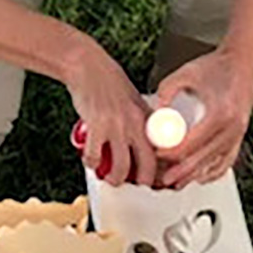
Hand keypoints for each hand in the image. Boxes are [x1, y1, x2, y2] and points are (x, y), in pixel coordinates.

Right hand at [64, 41, 157, 186]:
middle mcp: (136, 123)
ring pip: (122, 166)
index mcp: (148, 118)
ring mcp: (117, 125)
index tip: (157, 179)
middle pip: (147, 164)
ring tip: (111, 179)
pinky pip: (95, 156)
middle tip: (136, 186)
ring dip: (116, 179)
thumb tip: (147, 139)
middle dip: (143, 182)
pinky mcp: (97, 125)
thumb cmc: (110, 82)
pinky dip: (92, 164)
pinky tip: (90, 162)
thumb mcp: (135, 100)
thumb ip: (142, 119)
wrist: (89, 66)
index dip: (162, 169)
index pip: (162, 151)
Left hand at [154, 46, 252, 188]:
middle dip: (181, 171)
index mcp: (220, 113)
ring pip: (215, 164)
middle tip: (163, 178)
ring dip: (195, 175)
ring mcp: (239, 133)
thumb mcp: (185, 73)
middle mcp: (233, 127)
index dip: (173, 152)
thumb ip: (166, 91)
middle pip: (204, 159)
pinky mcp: (240, 135)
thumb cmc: (216, 66)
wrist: (244, 62)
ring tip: (177, 182)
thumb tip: (154, 113)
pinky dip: (213, 171)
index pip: (192, 143)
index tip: (158, 153)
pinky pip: (227, 160)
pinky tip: (200, 177)